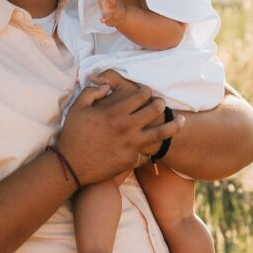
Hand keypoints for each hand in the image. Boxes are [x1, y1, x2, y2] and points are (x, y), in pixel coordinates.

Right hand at [56, 71, 184, 184]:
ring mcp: (132, 145)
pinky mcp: (132, 160)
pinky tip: (158, 147)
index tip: (146, 92)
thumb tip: (106, 87)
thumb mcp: (77, 108)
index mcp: (115, 112)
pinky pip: (148, 152)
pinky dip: (153, 149)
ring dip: (174, 125)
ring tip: (180, 121)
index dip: (146, 91)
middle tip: (161, 103)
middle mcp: (127, 127)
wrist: (72, 166)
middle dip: (160, 104)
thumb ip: (92, 92)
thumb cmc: (73, 135)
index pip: (140, 95)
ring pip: (162, 133)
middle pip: (154, 110)